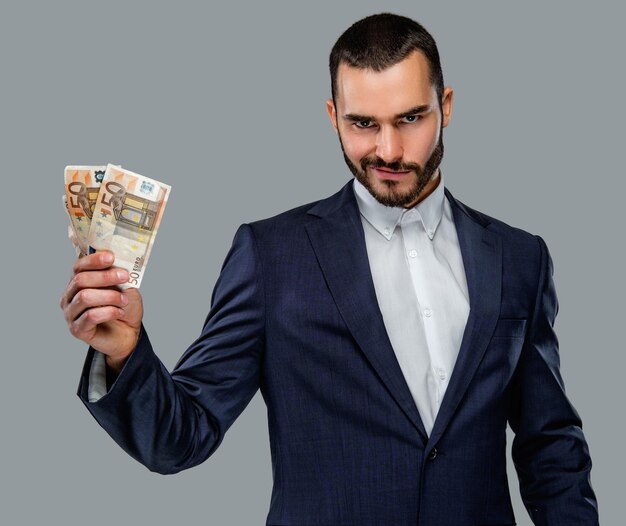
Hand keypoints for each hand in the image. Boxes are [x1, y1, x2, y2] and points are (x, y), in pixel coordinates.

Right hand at [61, 251, 143, 372]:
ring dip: (109, 296)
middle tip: (124, 276)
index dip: (94, 260)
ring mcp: (71, 313)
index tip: (111, 257)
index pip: (78, 266)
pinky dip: (109, 312)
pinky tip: (119, 312)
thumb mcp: (124, 287)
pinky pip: (90, 316)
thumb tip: (118, 261)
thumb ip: (118, 275)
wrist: (128, 333)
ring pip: (85, 297)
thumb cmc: (124, 307)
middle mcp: (70, 296)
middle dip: (105, 276)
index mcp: (78, 282)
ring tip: (124, 300)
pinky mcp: (77, 329)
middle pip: (80, 280)